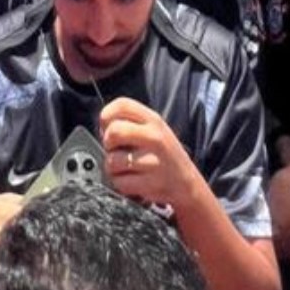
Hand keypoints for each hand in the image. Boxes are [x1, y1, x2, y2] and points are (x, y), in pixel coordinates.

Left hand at [100, 97, 200, 214]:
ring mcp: (153, 160)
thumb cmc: (163, 154)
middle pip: (114, 131)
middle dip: (108, 143)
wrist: (186, 183)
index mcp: (153, 119)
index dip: (106, 116)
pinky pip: (120, 182)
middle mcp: (154, 137)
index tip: (107, 127)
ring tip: (125, 167)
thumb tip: (103, 127)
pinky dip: (121, 184)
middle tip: (115, 150)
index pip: (121, 105)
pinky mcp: (151, 183)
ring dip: (113, 167)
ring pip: (113, 160)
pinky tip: (132, 180)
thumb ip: (131, 122)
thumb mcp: (154, 128)